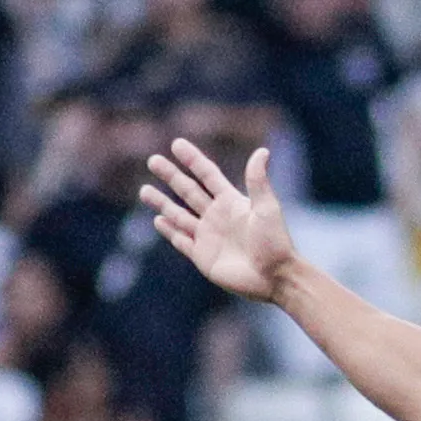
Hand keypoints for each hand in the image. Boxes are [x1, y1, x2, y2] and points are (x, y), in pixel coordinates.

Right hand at [141, 140, 297, 303]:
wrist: (275, 277)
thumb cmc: (276, 241)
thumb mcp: (267, 208)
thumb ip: (258, 181)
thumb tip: (262, 151)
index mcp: (231, 201)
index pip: (207, 175)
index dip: (192, 159)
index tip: (176, 144)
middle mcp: (217, 216)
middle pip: (188, 191)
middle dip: (170, 176)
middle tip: (153, 160)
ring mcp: (208, 236)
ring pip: (179, 215)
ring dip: (162, 202)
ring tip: (144, 190)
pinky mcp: (203, 257)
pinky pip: (182, 241)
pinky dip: (169, 231)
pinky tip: (159, 220)